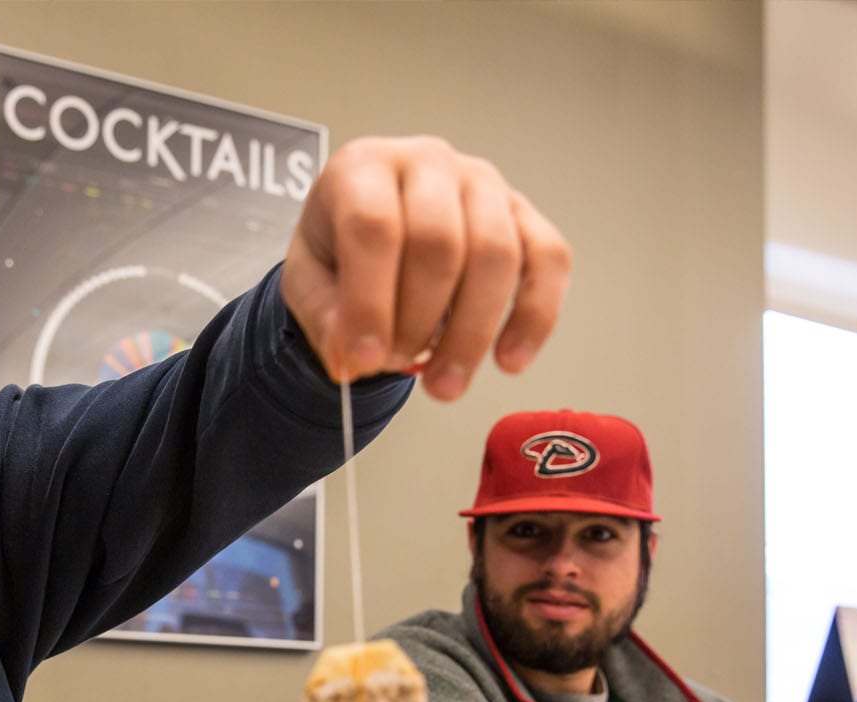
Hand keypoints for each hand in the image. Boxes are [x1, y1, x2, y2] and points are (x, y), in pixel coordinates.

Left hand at [282, 136, 571, 400]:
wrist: (377, 225)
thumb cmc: (341, 248)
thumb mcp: (308, 280)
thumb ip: (324, 318)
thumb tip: (353, 357)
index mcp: (363, 168)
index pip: (374, 227)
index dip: (369, 301)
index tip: (363, 359)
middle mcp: (428, 163)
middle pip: (439, 243)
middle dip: (417, 322)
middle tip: (396, 366)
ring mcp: (484, 183)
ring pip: (495, 255)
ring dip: (471, 333)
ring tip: (444, 384)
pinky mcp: (524, 213)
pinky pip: (548, 260)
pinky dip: (535, 317)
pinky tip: (509, 360)